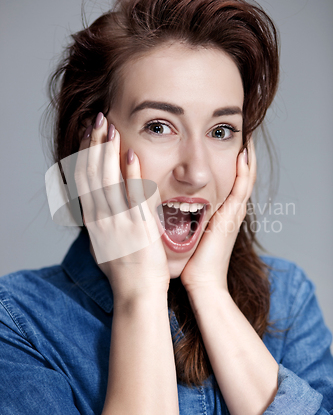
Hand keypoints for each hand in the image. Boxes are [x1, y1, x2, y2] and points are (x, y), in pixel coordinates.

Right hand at [74, 113, 169, 302]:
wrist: (137, 295)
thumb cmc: (125, 272)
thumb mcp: (105, 246)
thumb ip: (103, 225)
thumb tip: (100, 210)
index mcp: (93, 221)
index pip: (84, 180)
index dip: (85, 154)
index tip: (89, 133)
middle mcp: (101, 219)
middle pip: (92, 173)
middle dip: (94, 144)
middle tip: (98, 119)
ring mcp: (119, 222)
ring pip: (108, 180)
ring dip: (108, 151)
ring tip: (111, 126)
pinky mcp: (139, 227)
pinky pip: (133, 196)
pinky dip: (131, 174)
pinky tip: (132, 154)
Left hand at [180, 137, 255, 293]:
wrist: (202, 282)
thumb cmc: (193, 262)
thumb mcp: (189, 233)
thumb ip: (183, 218)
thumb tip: (166, 205)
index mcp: (222, 213)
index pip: (231, 181)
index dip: (231, 163)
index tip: (226, 143)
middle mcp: (232, 210)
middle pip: (243, 175)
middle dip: (243, 155)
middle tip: (242, 132)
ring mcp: (235, 212)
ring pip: (246, 177)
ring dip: (247, 156)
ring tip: (247, 135)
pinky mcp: (233, 217)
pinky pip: (242, 187)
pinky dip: (245, 170)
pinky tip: (243, 153)